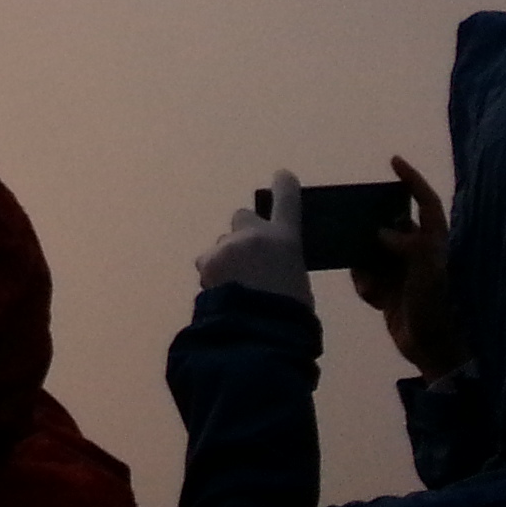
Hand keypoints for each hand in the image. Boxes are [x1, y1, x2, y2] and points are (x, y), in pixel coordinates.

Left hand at [197, 169, 312, 307]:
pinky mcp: (207, 262)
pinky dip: (215, 274)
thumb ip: (283, 265)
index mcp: (285, 239)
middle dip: (246, 231)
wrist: (255, 331)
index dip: (284, 186)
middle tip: (250, 257)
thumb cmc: (289, 313)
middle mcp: (254, 235)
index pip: (287, 201)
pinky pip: (210, 263)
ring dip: (229, 257)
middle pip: (243, 217)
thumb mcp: (298, 285)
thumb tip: (271, 267)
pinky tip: (222, 293)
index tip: (282, 175)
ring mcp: (227, 246)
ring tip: (236, 286)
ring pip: (225, 244)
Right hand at [349, 155, 461, 379]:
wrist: (433, 351)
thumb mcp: (428, 273)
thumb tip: (381, 231)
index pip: (425, 202)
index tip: (393, 161)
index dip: (412, 180)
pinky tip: (373, 297)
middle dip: (370, 225)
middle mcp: (417, 253)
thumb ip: (408, 246)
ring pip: (372, 251)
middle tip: (350, 219)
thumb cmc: (437, 307)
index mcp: (433, 243)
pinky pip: (367, 277)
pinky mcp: (390, 291)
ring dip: (364, 262)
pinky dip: (366, 285)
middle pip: (389, 224)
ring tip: (363, 271)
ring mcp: (403, 272)